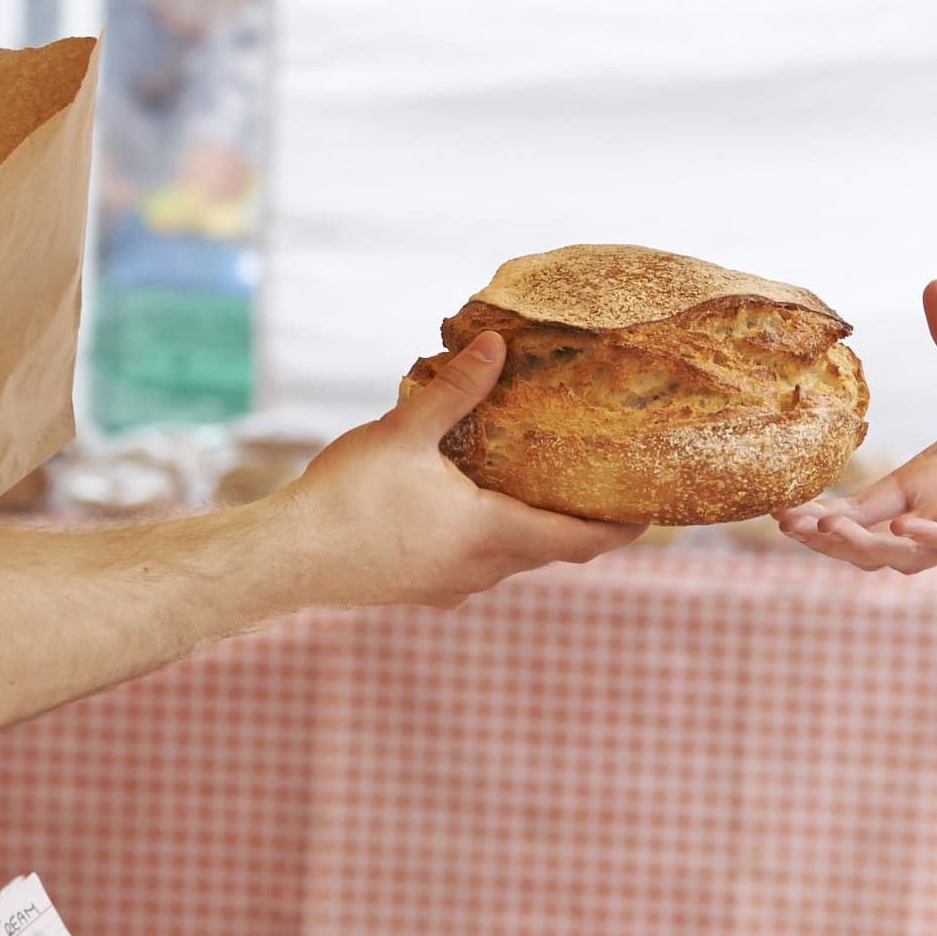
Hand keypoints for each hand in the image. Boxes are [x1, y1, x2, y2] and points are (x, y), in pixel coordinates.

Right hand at [273, 331, 641, 607]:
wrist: (285, 560)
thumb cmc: (345, 498)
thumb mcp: (404, 433)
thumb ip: (456, 390)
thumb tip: (496, 344)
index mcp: (491, 534)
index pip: (580, 541)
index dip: (622, 529)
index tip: (651, 512)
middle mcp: (481, 570)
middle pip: (552, 551)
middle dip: (582, 524)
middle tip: (606, 490)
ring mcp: (450, 587)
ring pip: (511, 560)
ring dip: (531, 529)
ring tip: (540, 488)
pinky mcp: (422, 591)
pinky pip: (475, 566)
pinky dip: (491, 539)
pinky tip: (469, 508)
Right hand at [776, 281, 936, 572]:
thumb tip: (934, 283)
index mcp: (924, 485)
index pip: (861, 510)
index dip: (821, 515)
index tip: (781, 512)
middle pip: (870, 545)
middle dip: (831, 539)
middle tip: (791, 526)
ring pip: (908, 555)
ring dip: (868, 547)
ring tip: (829, 530)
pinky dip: (935, 536)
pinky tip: (907, 525)